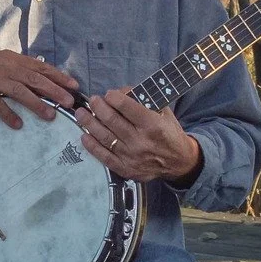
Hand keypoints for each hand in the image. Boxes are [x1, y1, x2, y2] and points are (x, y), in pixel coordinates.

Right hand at [0, 51, 79, 127]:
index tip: (75, 85)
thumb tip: (35, 78)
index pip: (40, 67)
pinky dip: (7, 114)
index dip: (59, 76)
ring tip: (50, 116)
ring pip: (19, 90)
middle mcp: (3, 65)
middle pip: (34, 78)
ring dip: (37, 103)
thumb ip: (13, 69)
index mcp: (9, 58)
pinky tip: (17, 125)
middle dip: (55, 90)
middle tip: (70, 102)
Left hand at [77, 89, 201, 183]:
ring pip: (105, 138)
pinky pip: (105, 157)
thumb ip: (144, 101)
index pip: (128, 107)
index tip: (108, 94)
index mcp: (153, 125)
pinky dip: (92, 146)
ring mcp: (132, 157)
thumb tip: (121, 92)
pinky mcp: (125, 169)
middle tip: (92, 100)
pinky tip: (84, 136)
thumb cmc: (169, 132)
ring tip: (81, 113)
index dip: (114, 98)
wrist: (179, 162)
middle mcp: (141, 141)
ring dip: (89, 124)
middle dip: (99, 108)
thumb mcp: (163, 112)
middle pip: (113, 121)